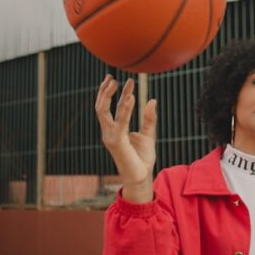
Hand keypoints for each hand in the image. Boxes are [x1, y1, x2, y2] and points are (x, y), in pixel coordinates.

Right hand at [95, 74, 157, 202]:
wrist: (142, 177)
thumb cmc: (142, 159)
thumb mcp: (148, 135)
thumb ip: (149, 118)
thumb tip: (153, 100)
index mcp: (114, 130)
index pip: (111, 108)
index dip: (116, 93)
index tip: (125, 80)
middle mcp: (108, 132)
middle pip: (101, 108)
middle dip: (105, 91)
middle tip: (112, 77)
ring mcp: (110, 137)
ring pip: (104, 112)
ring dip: (111, 96)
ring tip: (119, 82)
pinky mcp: (117, 142)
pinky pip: (120, 122)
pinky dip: (125, 109)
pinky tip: (130, 97)